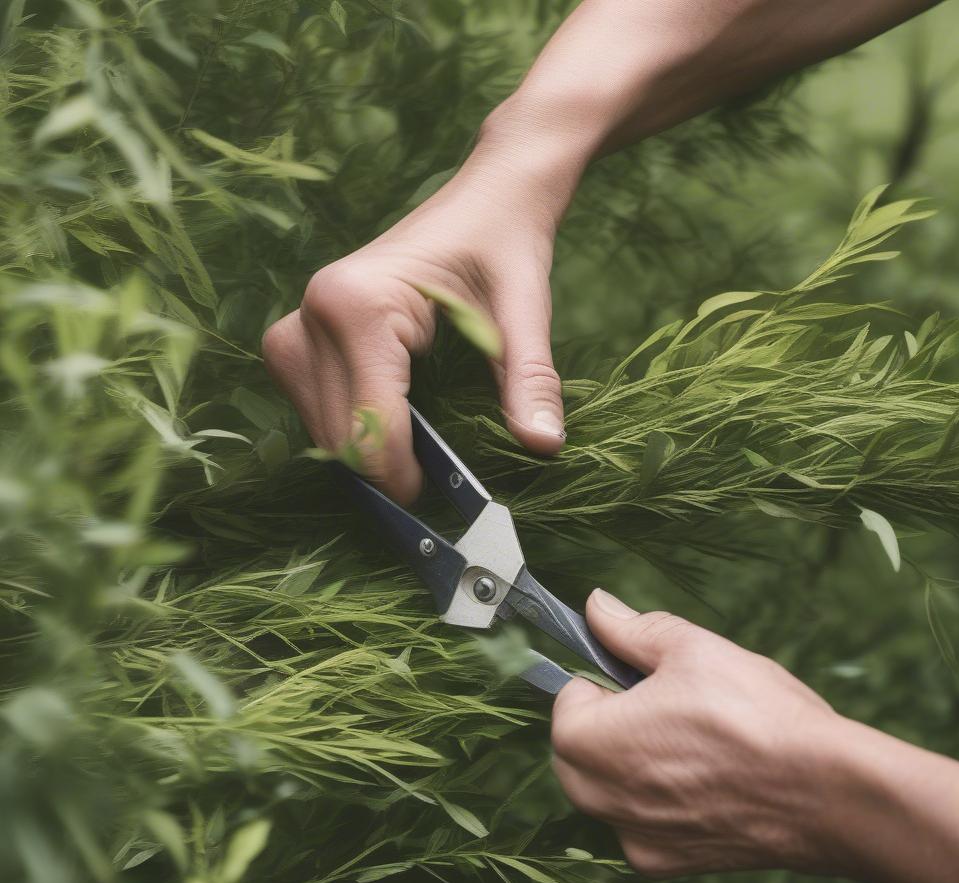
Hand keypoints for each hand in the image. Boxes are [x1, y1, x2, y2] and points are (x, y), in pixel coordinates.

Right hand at [262, 120, 580, 503]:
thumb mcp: (526, 312)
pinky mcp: (300, 330)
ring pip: (318, 426)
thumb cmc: (506, 245)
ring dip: (363, 452)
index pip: (369, 423)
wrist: (489, 192)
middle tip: (431, 490)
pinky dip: (348, 428)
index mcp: (359, 305)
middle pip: (336, 434)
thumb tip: (544, 446)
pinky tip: (389, 425)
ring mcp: (299, 320)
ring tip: (413, 459)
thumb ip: (530, 380)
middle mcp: (315, 310)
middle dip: (381, 470)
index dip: (400, 474)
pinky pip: (312, 404)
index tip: (436, 500)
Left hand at [551, 589, 841, 877]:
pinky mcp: (664, 864)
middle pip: (578, 749)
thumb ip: (630, 629)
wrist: (826, 792)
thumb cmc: (754, 713)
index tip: (643, 677)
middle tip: (668, 704)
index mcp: (587, 741)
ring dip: (631, 762)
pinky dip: (660, 803)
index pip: (569, 697)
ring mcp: (630, 835)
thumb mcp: (689, 648)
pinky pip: (641, 824)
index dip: (606, 679)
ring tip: (694, 741)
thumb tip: (595, 607)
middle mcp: (597, 798)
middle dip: (609, 722)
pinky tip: (708, 782)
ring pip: (608, 788)